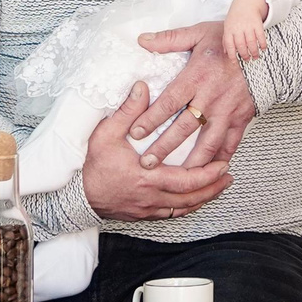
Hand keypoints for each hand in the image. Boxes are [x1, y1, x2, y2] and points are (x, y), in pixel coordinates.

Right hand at [81, 81, 232, 221]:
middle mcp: (150, 198)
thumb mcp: (105, 134)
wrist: (73, 195)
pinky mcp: (142, 215)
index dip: (208, 174)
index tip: (223, 164)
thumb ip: (128, 111)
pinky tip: (194, 199)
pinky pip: (171, 214)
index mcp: (146, 178)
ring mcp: (147, 209)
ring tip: (218, 187)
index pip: (186, 181)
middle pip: (191, 198)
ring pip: (183, 208)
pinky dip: (187, 206)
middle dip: (213, 187)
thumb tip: (142, 86)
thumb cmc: (90, 165)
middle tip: (228, 176)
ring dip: (203, 198)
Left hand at [133, 22, 260, 168]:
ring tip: (177, 177)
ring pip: (208, 142)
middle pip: (184, 128)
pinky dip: (220, 159)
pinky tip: (210, 172)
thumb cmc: (232, 40)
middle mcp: (211, 98)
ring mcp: (228, 111)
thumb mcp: (199, 33)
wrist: (268, 50)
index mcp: (197, 77)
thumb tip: (142, 40)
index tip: (135, 133)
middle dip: (164, 148)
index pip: (169, 102)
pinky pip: (231, 143)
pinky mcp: (242, 119)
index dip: (151, 119)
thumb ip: (170, 39)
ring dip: (191, 161)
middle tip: (147, 164)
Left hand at [223, 0, 269, 61]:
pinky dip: (262, 44)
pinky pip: (261, 36)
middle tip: (247, 60)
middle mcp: (238, 28)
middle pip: (241, 45)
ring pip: (251, 42)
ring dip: (254, 52)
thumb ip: (226, 39)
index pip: (229, 45)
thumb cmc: (235, 17)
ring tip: (255, 57)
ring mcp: (248, 26)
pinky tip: (263, 48)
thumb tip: (226, 52)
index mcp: (229, 30)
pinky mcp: (257, 24)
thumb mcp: (227, 26)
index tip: (234, 62)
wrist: (246, 3)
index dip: (232, 55)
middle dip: (244, 55)